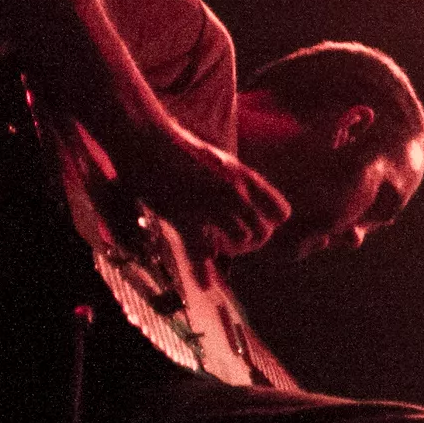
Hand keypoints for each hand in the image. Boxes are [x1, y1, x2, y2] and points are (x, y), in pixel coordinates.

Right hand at [117, 112, 288, 261]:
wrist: (143, 137)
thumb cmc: (176, 148)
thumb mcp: (217, 161)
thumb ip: (234, 181)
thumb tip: (243, 192)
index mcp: (244, 177)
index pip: (280, 212)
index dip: (270, 224)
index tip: (255, 226)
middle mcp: (234, 191)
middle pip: (264, 231)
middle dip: (251, 244)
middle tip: (231, 244)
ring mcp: (211, 203)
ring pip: (241, 239)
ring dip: (230, 250)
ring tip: (216, 249)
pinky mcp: (183, 216)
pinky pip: (199, 251)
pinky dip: (203, 271)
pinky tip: (205, 285)